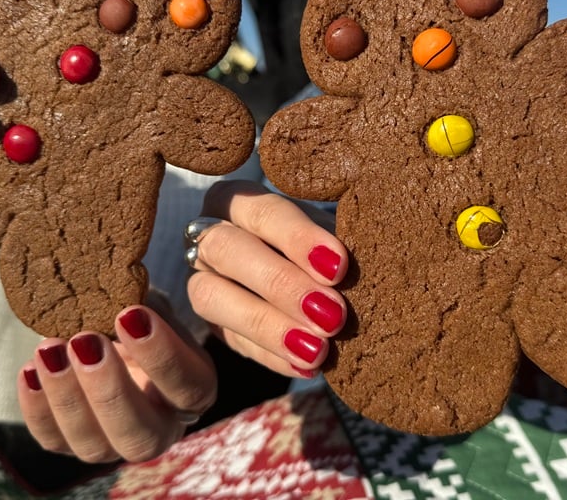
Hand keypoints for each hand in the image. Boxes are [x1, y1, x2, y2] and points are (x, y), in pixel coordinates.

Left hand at [17, 296, 215, 463]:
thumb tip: (121, 281)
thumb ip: (143, 302)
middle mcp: (160, 428)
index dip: (161, 356)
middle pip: (141, 435)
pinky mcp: (72, 445)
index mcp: (191, 391)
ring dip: (68, 397)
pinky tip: (30, 369)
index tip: (130, 315)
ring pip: (94, 446)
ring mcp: (114, 444)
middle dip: (109, 389)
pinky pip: (52, 441)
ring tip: (49, 349)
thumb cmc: (135, 314)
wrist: (106, 328)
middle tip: (85, 341)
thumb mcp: (148, 302)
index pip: (188, 387)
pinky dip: (37, 407)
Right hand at [186, 179, 347, 377]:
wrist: (319, 278)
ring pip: (211, 297)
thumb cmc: (328, 244)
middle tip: (332, 315)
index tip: (340, 267)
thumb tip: (363, 260)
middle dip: (281, 284)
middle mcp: (210, 235)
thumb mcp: (335, 230)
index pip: (262, 211)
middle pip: (227, 250)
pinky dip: (272, 355)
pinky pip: (232, 341)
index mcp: (241, 201)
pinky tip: (309, 366)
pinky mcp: (213, 324)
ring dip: (268, 325)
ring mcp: (203, 279)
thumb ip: (342, 237)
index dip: (298, 238)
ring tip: (318, 349)